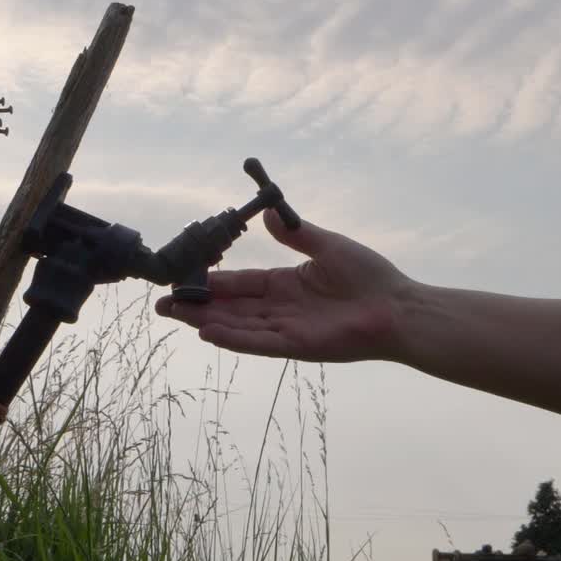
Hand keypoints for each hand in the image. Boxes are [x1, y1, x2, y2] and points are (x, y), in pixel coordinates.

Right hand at [154, 209, 412, 361]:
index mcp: (287, 284)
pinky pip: (258, 342)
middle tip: (163, 305)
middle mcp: (281, 309)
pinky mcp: (296, 345)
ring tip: (174, 316)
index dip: (213, 282)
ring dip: (206, 322)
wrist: (398, 308)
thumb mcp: (328, 246)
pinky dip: (233, 338)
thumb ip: (296, 234)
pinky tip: (208, 333)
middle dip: (197, 306)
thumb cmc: (370, 277)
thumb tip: (268, 216)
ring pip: (237, 325)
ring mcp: (286, 329)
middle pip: (231, 307)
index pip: (241, 283)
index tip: (185, 279)